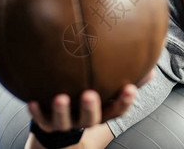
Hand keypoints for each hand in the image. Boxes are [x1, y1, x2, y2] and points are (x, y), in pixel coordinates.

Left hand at [27, 70, 154, 132]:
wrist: (62, 124)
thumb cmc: (90, 97)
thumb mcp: (109, 89)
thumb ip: (128, 76)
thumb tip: (151, 59)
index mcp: (102, 111)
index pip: (117, 110)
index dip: (124, 101)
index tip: (130, 88)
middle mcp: (85, 119)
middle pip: (91, 118)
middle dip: (91, 108)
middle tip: (90, 95)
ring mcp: (65, 122)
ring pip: (64, 121)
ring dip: (62, 111)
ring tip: (61, 97)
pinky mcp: (47, 121)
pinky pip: (40, 119)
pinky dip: (36, 112)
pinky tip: (32, 101)